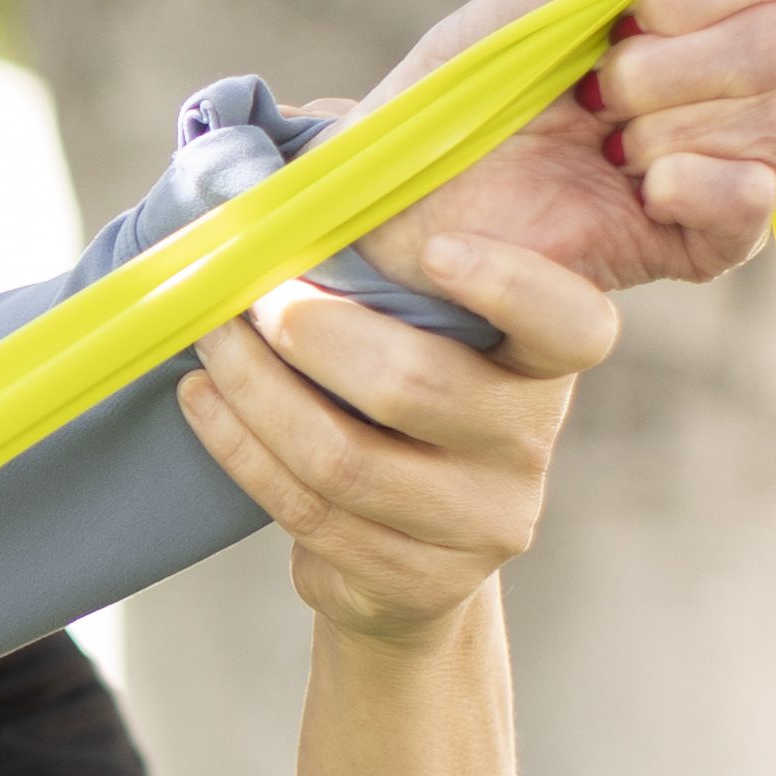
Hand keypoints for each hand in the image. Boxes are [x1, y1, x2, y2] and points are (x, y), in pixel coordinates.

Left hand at [174, 234, 611, 647]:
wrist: (410, 560)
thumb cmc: (405, 410)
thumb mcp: (428, 341)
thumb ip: (394, 279)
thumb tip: (294, 194)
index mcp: (544, 365)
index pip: (571, 325)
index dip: (512, 285)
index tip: (436, 249)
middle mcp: (530, 444)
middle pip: (415, 385)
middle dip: (313, 332)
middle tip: (252, 294)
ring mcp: (482, 522)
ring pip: (343, 457)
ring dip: (255, 390)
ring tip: (210, 342)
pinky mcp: (421, 581)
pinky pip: (307, 509)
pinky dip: (240, 447)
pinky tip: (204, 401)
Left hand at [342, 0, 775, 301]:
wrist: (405, 174)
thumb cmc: (481, 66)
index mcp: (711, 3)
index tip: (634, 3)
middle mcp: (733, 79)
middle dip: (677, 59)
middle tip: (598, 83)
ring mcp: (726, 160)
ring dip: (673, 120)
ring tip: (604, 137)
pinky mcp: (704, 240)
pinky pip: (758, 203)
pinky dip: (690, 182)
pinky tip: (634, 181)